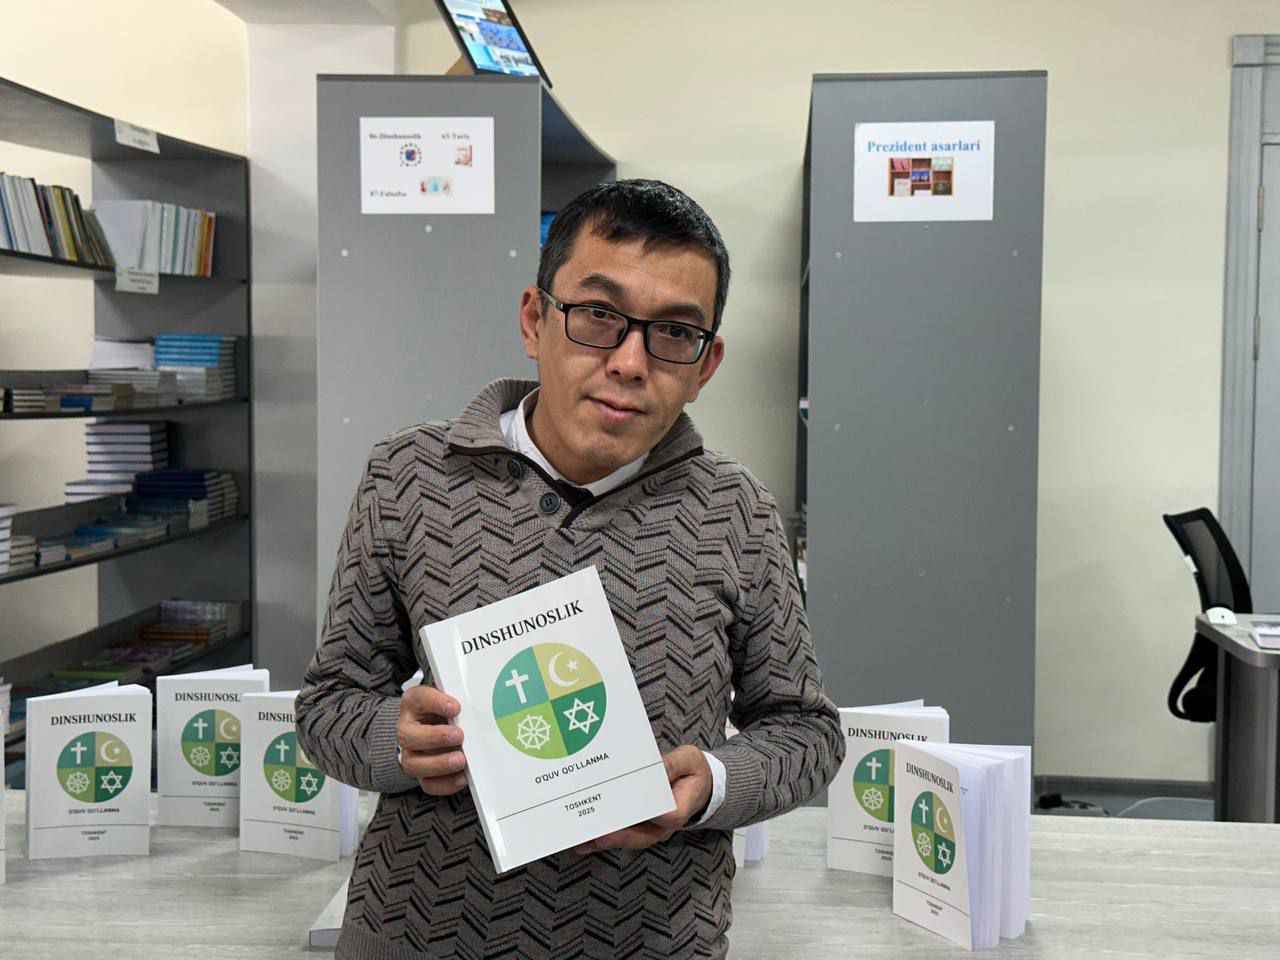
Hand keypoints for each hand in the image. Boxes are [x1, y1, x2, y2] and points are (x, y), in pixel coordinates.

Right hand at [397, 684, 467, 795]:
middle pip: (408, 736)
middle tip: (458, 735)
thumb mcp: (448, 698)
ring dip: (439, 764)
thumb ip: (458, 700)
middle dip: (435, 737)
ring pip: (414, 764)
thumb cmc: (441, 711)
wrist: (432, 726)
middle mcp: (407, 729)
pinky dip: (446, 783)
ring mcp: (411, 753)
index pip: (419, 698)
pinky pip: (428, 784)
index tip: (455, 707)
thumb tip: (477, 708)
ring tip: (460, 760)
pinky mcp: (421, 773)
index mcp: (414, 703)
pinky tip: (462, 776)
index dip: (436, 703)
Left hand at [574, 745, 712, 853]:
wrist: (697, 785)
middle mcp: (663, 826)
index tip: (627, 808)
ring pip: (627, 840)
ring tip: (582, 841)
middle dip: (617, 836)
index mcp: (679, 810)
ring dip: (604, 841)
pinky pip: (621, 836)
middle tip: (596, 834)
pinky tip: (584, 841)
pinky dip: (602, 839)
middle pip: (640, 836)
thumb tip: (658, 765)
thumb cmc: (692, 771)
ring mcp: (651, 830)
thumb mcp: (690, 760)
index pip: (663, 817)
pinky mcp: (639, 829)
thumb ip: (675, 763)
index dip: (646, 815)